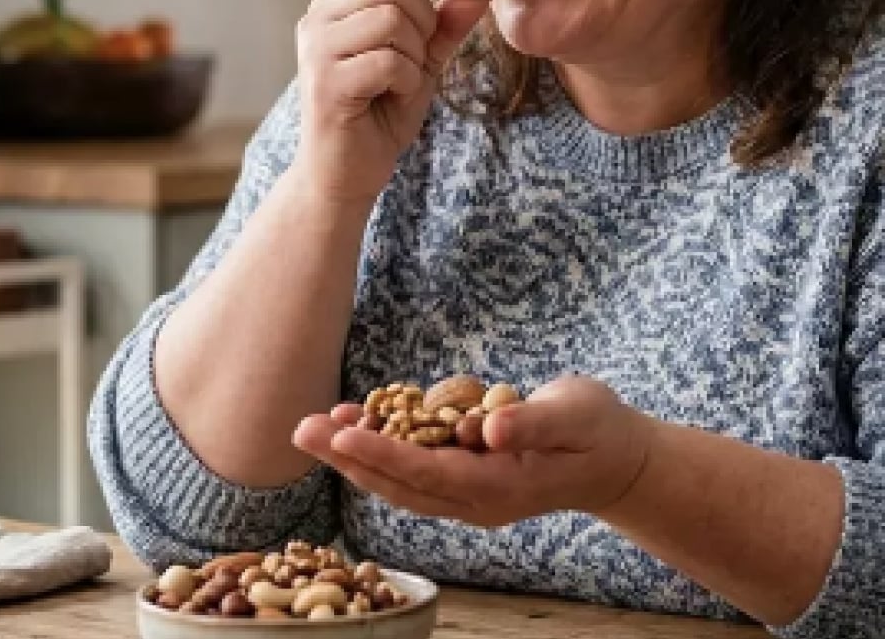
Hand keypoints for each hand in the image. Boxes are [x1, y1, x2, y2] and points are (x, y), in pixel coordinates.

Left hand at [292, 375, 657, 526]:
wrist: (616, 461)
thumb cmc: (598, 431)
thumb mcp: (575, 417)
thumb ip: (532, 423)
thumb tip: (486, 431)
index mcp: (500, 488)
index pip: (428, 473)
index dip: (382, 453)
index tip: (340, 433)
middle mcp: (475, 501)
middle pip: (398, 484)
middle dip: (347, 457)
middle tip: (302, 429)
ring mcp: (466, 497)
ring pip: (397, 482)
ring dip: (353, 456)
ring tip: (313, 427)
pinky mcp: (462, 482)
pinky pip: (410, 471)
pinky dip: (377, 449)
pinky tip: (351, 423)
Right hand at [294, 0, 488, 203]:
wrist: (347, 173)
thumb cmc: (377, 117)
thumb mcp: (420, 63)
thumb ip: (445, 24)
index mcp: (334, 6)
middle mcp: (318, 20)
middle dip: (424, 20)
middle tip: (419, 57)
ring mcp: (317, 51)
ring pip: (391, 21)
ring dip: (413, 56)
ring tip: (400, 83)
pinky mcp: (325, 83)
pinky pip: (388, 62)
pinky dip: (405, 82)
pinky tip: (391, 99)